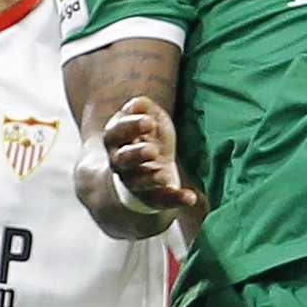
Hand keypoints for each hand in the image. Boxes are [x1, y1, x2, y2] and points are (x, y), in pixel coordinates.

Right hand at [103, 96, 200, 210]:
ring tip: (164, 176)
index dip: (130, 127)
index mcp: (115, 140)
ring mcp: (134, 183)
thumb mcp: (149, 118)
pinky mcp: (151, 199)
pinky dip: (175, 200)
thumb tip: (138, 104)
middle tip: (152, 151)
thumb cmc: (149, 138)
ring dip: (151, 180)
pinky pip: (161, 201)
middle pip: (122, 160)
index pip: (115, 133)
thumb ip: (143, 108)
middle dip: (136, 155)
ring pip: (138, 184)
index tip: (149, 123)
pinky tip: (190, 198)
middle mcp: (120, 164)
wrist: (147, 171)